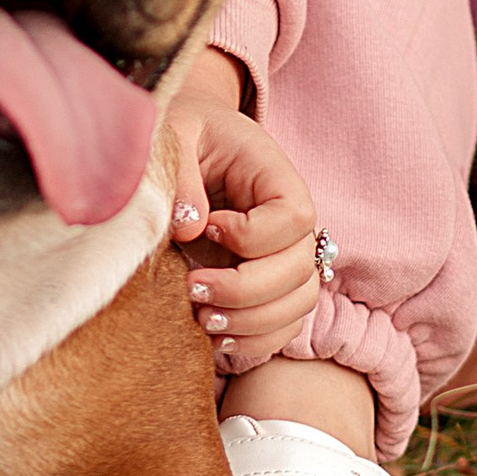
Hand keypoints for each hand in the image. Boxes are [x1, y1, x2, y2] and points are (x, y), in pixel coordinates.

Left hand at [165, 46, 323, 376]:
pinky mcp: (270, 287)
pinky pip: (282, 327)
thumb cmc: (185, 133)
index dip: (254, 234)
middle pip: (300, 270)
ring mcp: (285, 258)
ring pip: (297, 305)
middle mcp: (292, 223)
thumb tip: (189, 224)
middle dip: (246, 290)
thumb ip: (180, 171)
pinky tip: (215, 339)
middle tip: (193, 287)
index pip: (294, 217)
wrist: (191, 144)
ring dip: (251, 323)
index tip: (209, 227)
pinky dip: (253, 342)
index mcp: (277, 178)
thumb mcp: (176, 132)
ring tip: (202, 319)